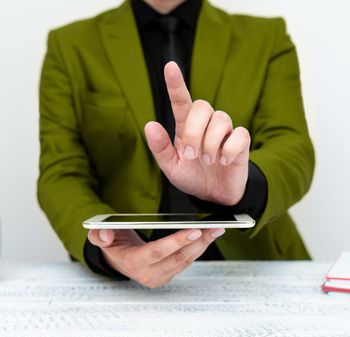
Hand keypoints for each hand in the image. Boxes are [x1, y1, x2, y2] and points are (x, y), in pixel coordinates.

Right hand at [88, 227, 224, 287]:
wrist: (119, 258)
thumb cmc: (113, 244)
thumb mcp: (100, 236)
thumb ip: (99, 235)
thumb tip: (105, 235)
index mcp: (132, 262)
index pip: (157, 252)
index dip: (176, 241)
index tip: (194, 230)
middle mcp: (148, 274)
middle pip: (177, 258)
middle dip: (198, 242)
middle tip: (214, 228)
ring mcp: (160, 277)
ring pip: (185, 261)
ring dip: (202, 245)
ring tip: (216, 230)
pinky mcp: (168, 275)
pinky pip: (186, 262)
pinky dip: (198, 249)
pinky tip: (207, 237)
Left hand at [144, 61, 250, 205]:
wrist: (214, 195)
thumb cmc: (192, 177)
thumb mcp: (172, 168)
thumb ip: (161, 149)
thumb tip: (150, 125)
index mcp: (186, 128)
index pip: (181, 101)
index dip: (176, 84)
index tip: (169, 66)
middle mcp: (205, 125)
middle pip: (203, 106)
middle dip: (195, 131)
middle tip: (192, 155)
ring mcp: (224, 133)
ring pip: (221, 118)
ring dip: (211, 143)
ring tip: (208, 160)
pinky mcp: (241, 142)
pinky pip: (240, 134)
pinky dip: (229, 150)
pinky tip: (224, 162)